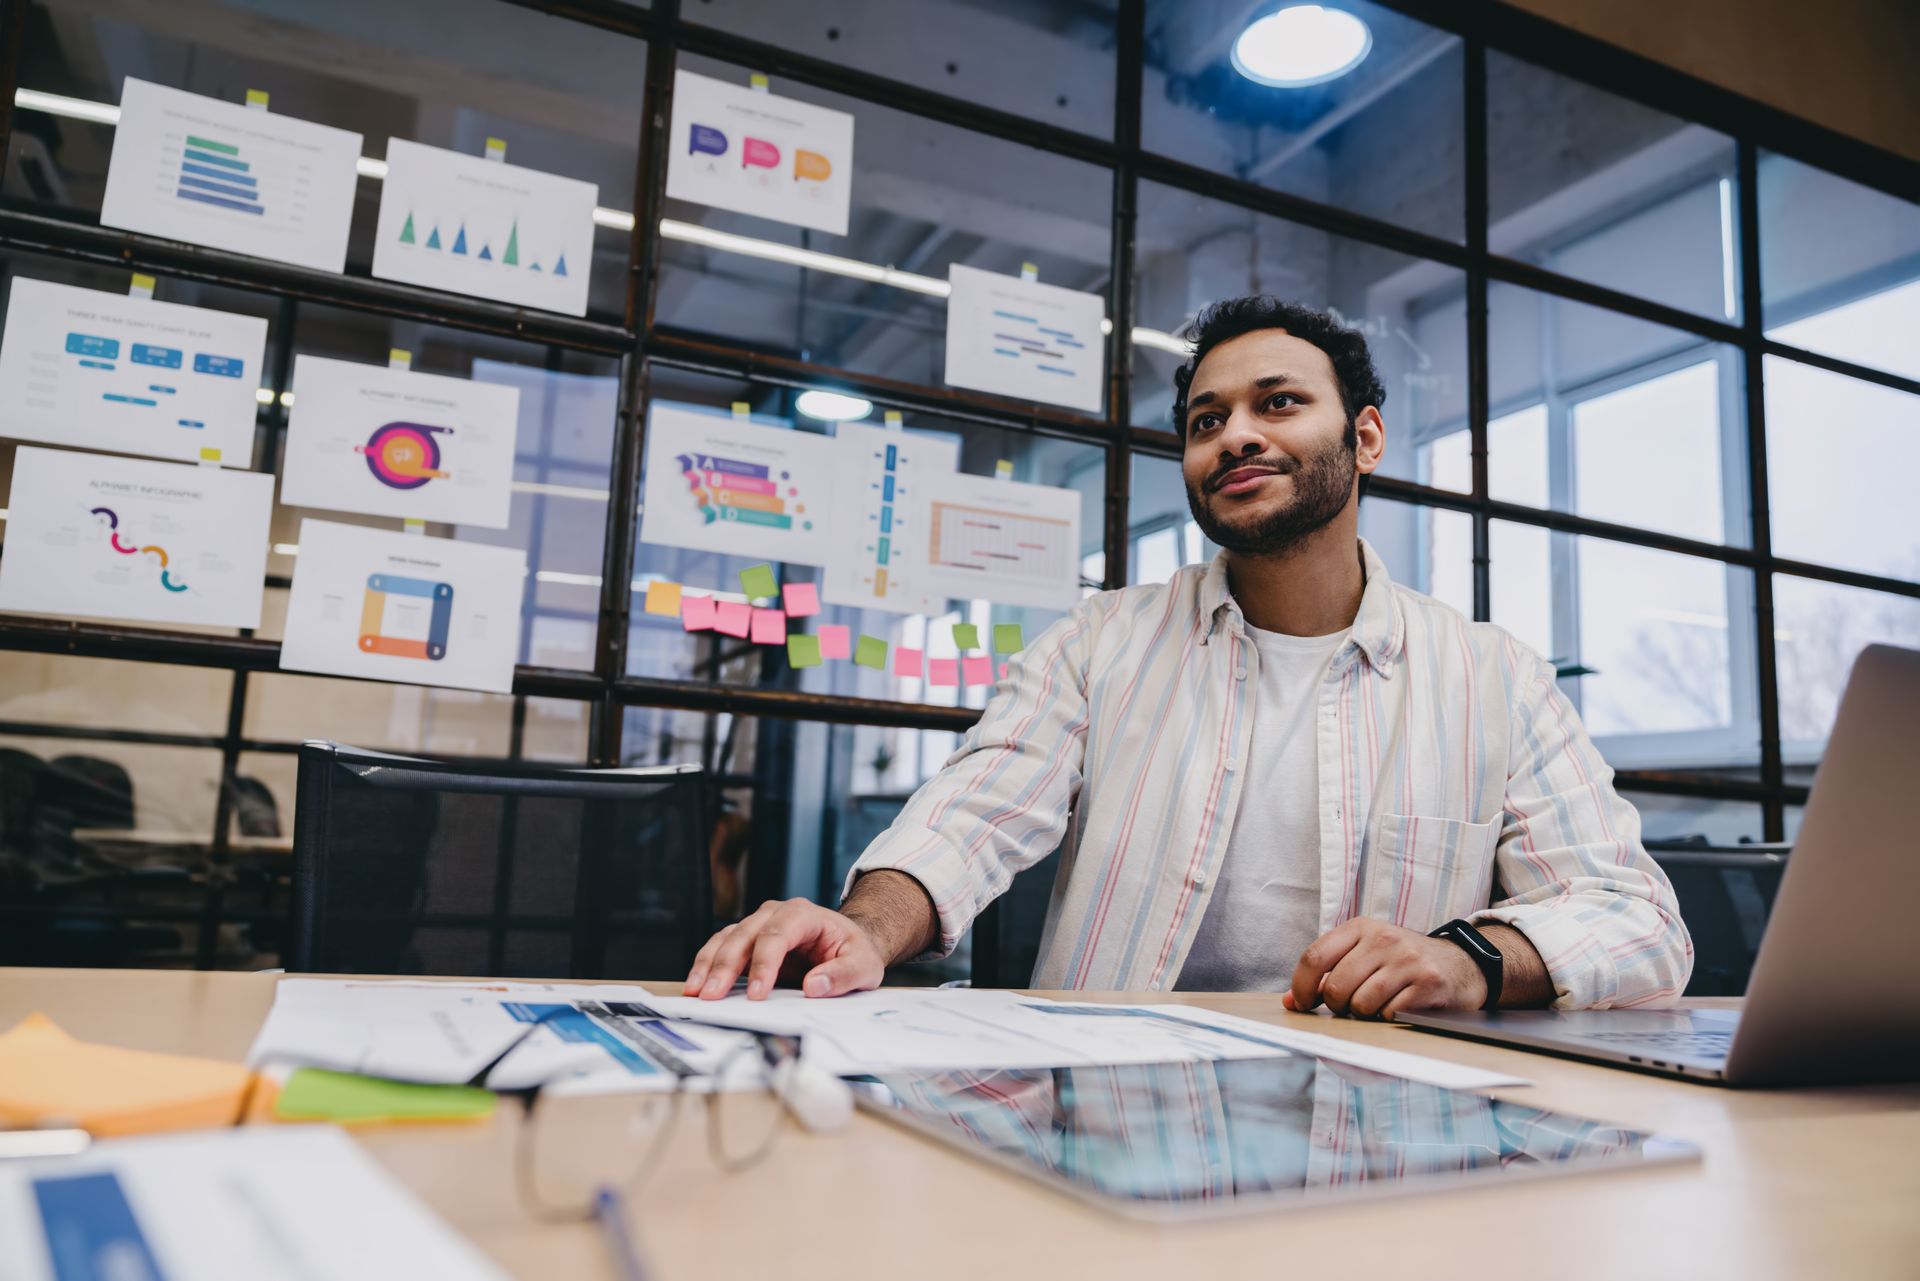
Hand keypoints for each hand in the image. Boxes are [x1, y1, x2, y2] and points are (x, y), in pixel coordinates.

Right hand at [682, 898, 886, 1001]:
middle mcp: (776, 914)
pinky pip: (722, 948)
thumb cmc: (854, 952)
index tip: (756, 995)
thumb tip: (815, 986)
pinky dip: (707, 965)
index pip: (777, 935)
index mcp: (804, 914)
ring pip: (727, 939)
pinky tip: (698, 984)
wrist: (847, 944)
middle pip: (745, 935)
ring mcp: (759, 925)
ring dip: (708, 964)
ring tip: (696, 991)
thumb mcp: (863, 965)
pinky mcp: (749, 940)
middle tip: (712, 995)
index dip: (763, 964)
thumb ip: (843, 975)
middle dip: (726, 966)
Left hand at [1283, 917, 1487, 1019]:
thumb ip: (1327, 974)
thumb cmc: (1403, 963)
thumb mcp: (1365, 955)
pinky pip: (1389, 1014)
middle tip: (1350, 1007)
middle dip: (1337, 1006)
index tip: (1303, 1004)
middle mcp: (1383, 939)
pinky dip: (1388, 1019)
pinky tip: (1399, 1008)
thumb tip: (1291, 1001)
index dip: (1302, 986)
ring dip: (1364, 1014)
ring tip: (1378, 1005)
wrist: (1462, 965)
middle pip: (1336, 986)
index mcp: (1361, 927)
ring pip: (1361, 1004)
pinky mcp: (1427, 983)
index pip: (1314, 956)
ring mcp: (1407, 960)